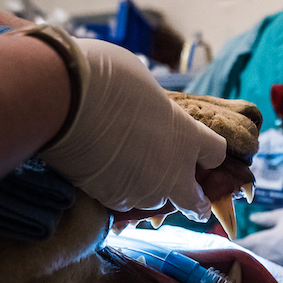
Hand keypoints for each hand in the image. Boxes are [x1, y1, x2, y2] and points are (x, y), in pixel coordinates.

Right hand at [33, 27, 228, 220]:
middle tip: (188, 197)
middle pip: (194, 200)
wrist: (66, 102)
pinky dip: (117, 192)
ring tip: (128, 172)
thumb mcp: (145, 87)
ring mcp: (143, 190)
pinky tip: (104, 176)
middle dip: (193, 200)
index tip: (203, 154)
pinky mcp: (112, 200)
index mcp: (188, 136)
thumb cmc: (107, 80)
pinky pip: (122, 202)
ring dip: (148, 191)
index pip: (216, 153)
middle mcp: (173, 171)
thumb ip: (154, 110)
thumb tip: (144, 114)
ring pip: (154, 201)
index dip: (209, 154)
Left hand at [236, 208, 282, 278]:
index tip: (224, 243)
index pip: (239, 245)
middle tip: (234, 252)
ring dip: (251, 264)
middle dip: (239, 256)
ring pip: (257, 268)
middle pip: (245, 259)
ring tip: (247, 260)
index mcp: (262, 242)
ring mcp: (274, 270)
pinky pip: (269, 274)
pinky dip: (264, 271)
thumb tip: (252, 219)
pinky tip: (264, 268)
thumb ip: (266, 218)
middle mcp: (264, 258)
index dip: (231, 244)